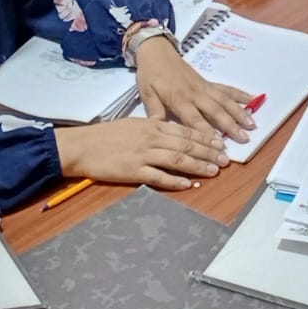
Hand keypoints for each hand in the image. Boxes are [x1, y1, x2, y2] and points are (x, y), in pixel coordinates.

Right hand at [54, 117, 225, 190]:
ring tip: (214, 171)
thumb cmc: (106, 135)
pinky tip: (189, 184)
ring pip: (178, 160)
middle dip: (209, 152)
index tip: (220, 143)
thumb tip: (172, 132)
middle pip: (187, 145)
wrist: (82, 146)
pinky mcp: (134, 171)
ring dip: (198, 166)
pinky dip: (176, 181)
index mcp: (152, 125)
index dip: (205, 138)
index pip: (185, 130)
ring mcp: (143, 155)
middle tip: (225, 160)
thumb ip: (154, 127)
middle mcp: (151, 138)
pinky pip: (159, 177)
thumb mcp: (133, 124)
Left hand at [134, 39, 255, 142]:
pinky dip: (240, 95)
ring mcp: (204, 88)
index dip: (207, 133)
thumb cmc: (150, 74)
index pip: (195, 120)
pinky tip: (253, 100)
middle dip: (230, 126)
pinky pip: (226, 89)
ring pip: (225, 101)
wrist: (156, 51)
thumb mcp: (146, 94)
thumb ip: (154, 111)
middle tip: (244, 138)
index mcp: (179, 100)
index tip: (219, 146)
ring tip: (252, 125)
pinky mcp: (208, 82)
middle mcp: (195, 94)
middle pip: (216, 112)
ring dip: (239, 112)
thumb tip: (158, 129)